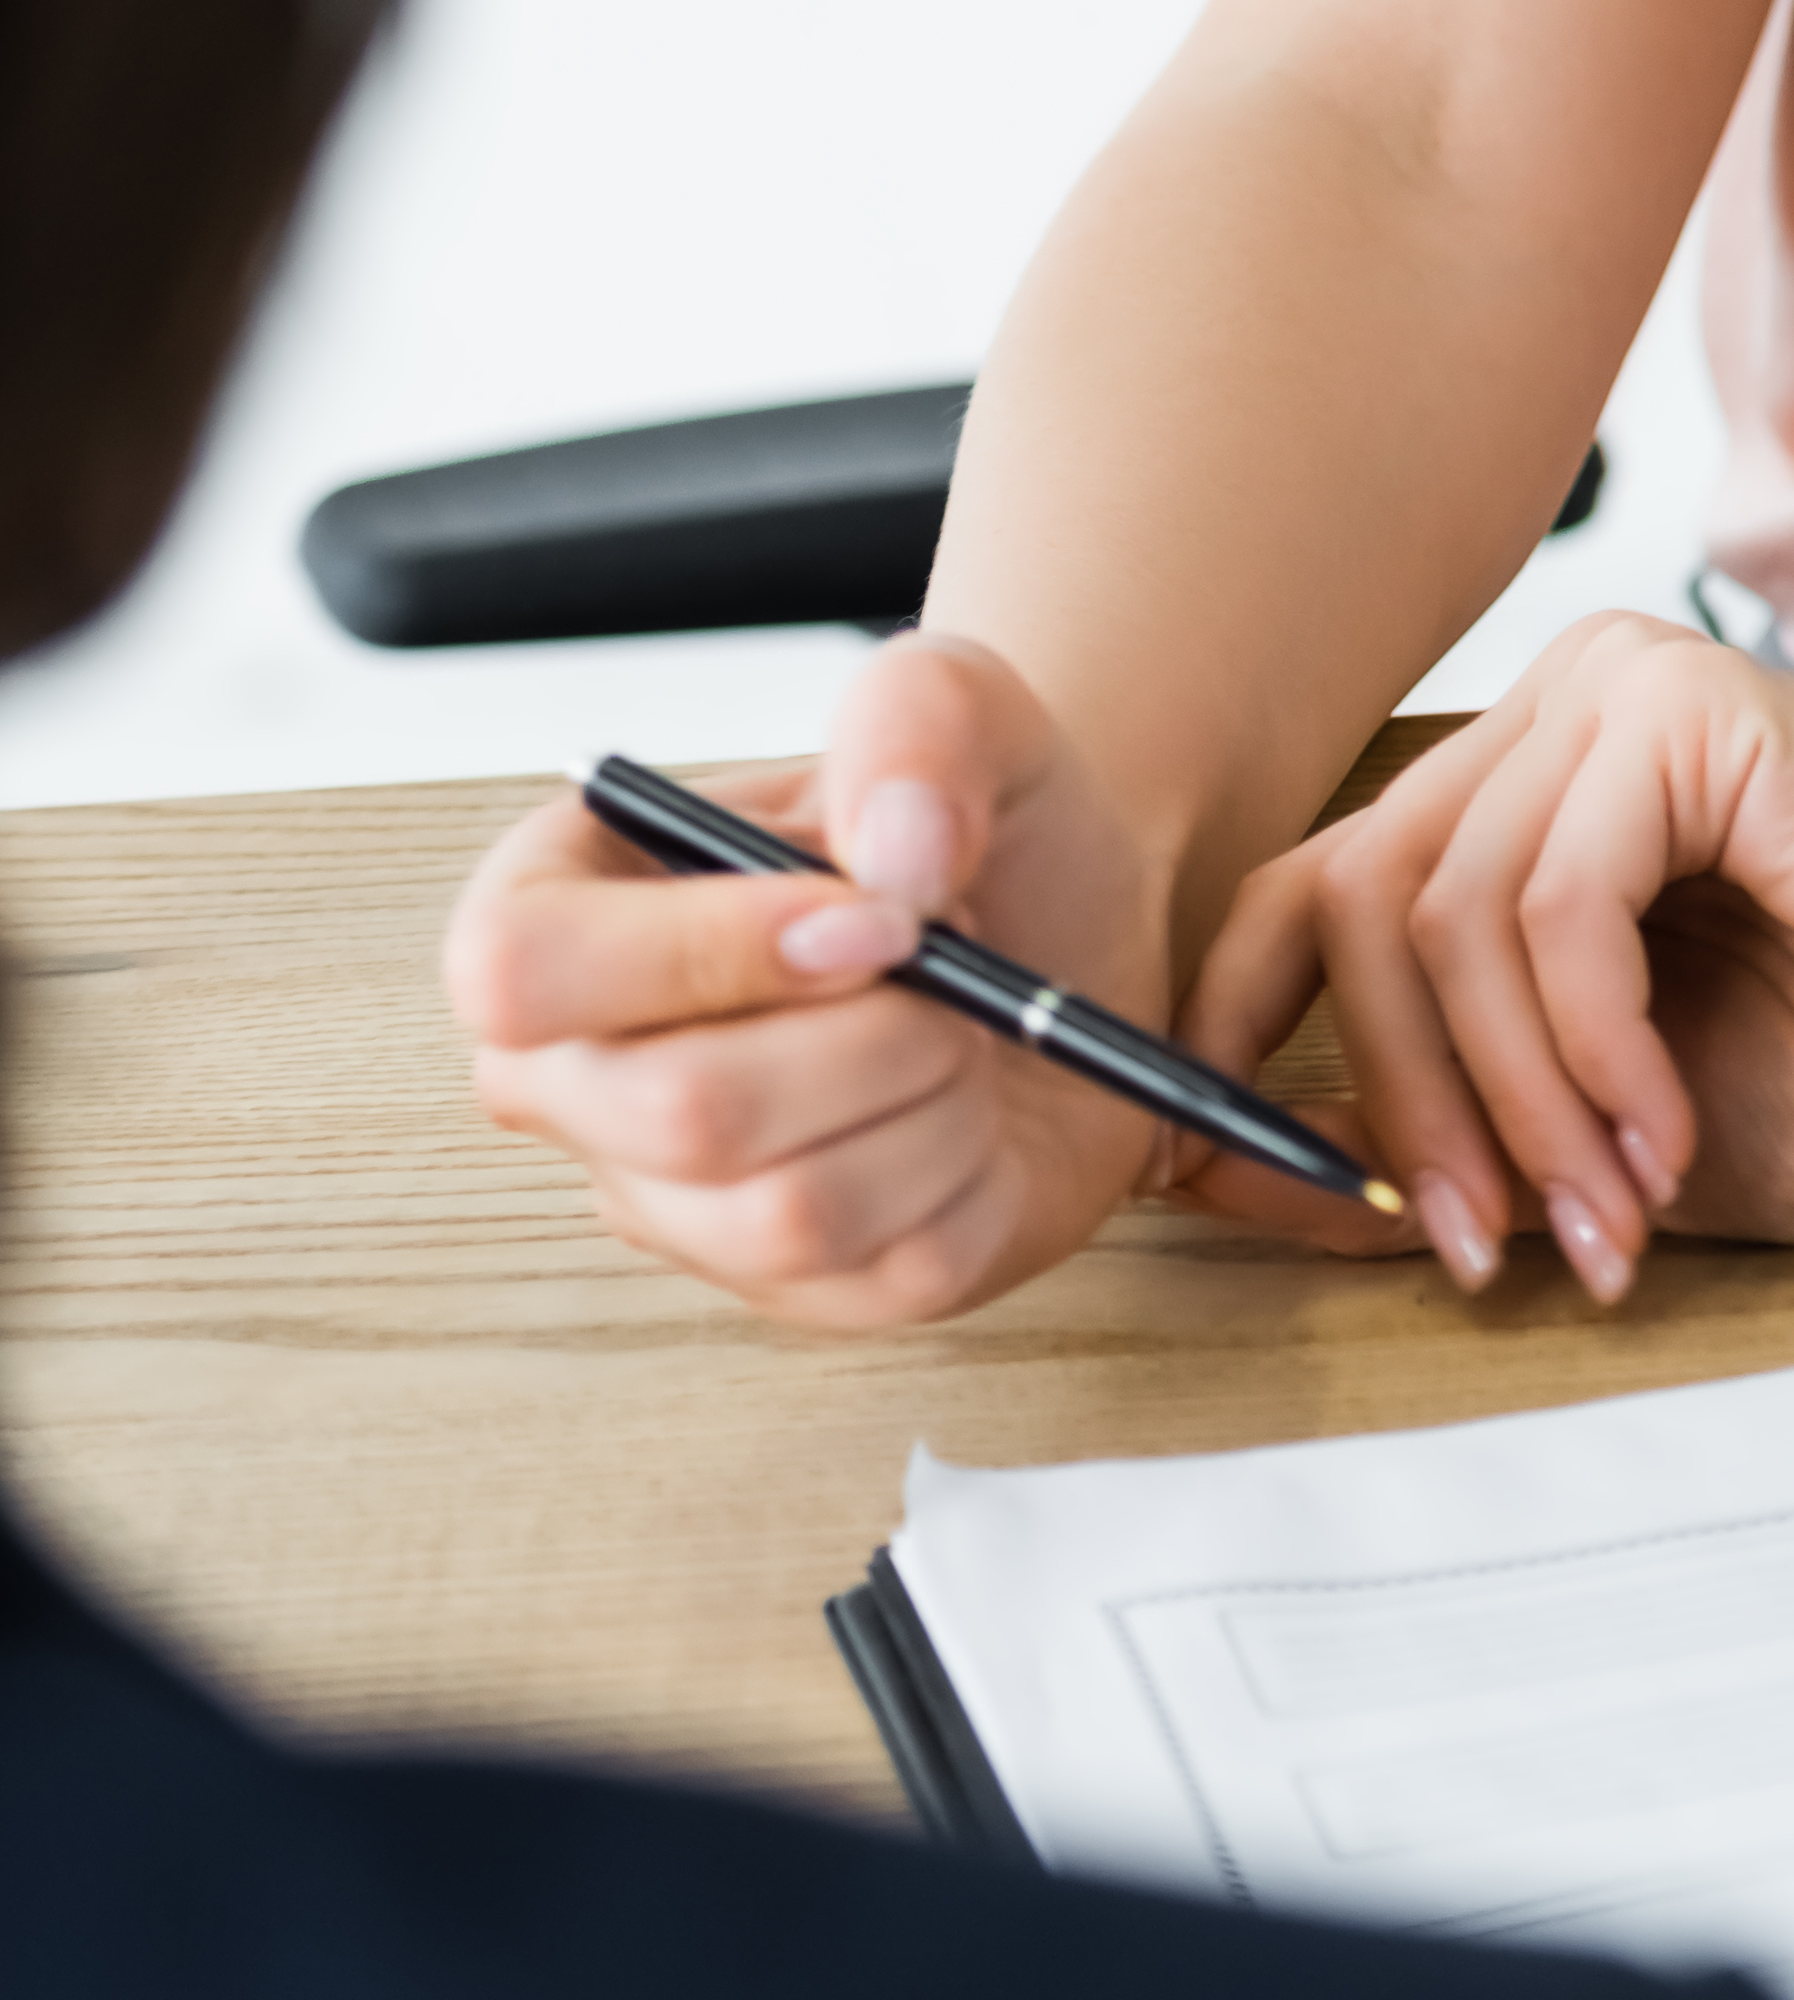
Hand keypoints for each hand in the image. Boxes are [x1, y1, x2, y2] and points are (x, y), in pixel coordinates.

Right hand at [442, 639, 1366, 1328]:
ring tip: (961, 1030)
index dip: (703, 952)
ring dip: (933, 1100)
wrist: (1070, 937)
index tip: (870, 918)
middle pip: (676, 1112)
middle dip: (872, 1032)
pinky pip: (884, 1273)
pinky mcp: (791, 1290)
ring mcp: (672, 1204)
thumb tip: (893, 863)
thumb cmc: (964, 828)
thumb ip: (915, 723)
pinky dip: (978, 1178)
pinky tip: (975, 1111)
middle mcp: (576, 1077)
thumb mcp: (955, 710)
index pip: (517, 971)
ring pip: (785, 1210)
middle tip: (946, 966)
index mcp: (554, 912)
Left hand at [1183, 616, 1793, 1299]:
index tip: (1216, 1182)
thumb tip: (1209, 1180)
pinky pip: (1552, 900)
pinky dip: (1590, 1048)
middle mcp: (1552, 721)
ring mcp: (1616, 695)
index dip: (1233, 1036)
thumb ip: (1424, 1147)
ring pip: (1439, 915)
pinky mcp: (1685, 702)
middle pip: (1351, 909)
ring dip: (1516, 1107)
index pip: (1300, 894)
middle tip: (1484, 1256)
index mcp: (1521, 802)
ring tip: (1611, 1220)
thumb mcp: (1593, 1149)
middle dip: (1404, 1113)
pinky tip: (1666, 1134)